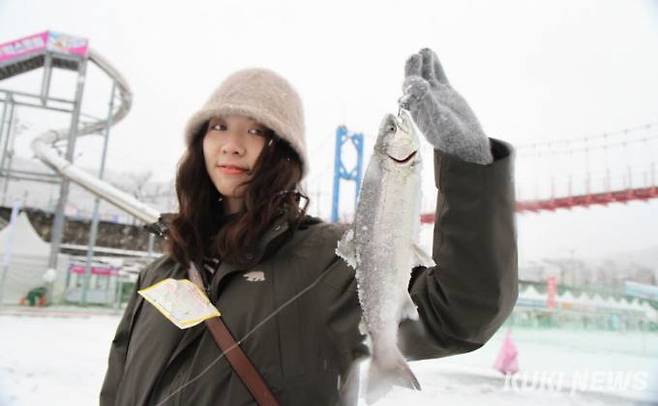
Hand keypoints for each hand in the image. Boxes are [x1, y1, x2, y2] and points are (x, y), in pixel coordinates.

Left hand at [399, 48, 492, 164]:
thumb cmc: (450, 135)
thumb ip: (427, 101)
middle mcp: (422, 102)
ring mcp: (433, 95)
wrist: (467, 142)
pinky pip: (438, 75)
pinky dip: (435, 65)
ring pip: (426, 76)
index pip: (408, 94)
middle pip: (413, 82)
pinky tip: (431, 54)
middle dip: (412, 69)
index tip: (415, 79)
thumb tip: (417, 83)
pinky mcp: (445, 92)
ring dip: (423, 64)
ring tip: (424, 50)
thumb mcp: (438, 119)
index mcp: (416, 111)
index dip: (409, 85)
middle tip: (414, 57)